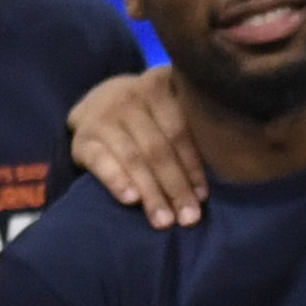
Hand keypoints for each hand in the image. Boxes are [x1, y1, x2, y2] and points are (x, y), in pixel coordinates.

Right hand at [69, 64, 205, 231]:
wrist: (99, 100)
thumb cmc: (150, 114)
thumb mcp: (169, 107)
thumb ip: (191, 127)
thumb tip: (224, 172)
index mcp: (160, 85)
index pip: (180, 132)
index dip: (193, 167)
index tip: (203, 197)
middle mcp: (130, 97)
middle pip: (158, 149)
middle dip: (176, 187)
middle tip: (189, 218)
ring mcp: (103, 116)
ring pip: (133, 159)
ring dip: (151, 193)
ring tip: (164, 220)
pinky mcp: (82, 138)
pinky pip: (101, 161)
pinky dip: (117, 180)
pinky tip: (131, 200)